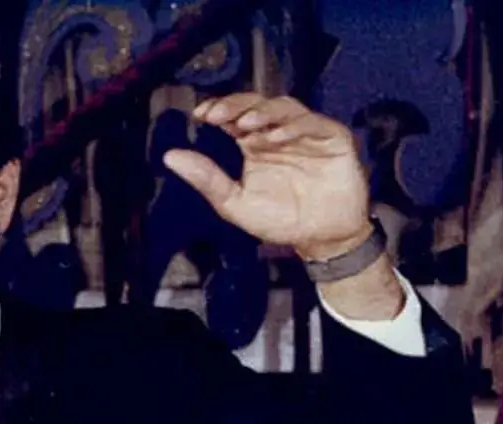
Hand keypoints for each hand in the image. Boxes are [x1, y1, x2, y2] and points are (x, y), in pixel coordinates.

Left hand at [163, 93, 371, 261]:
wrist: (321, 238)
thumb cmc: (279, 220)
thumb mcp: (235, 203)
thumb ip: (207, 179)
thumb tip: (170, 156)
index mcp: (254, 144)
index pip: (233, 117)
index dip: (219, 110)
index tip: (201, 114)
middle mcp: (278, 133)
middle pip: (257, 105)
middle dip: (236, 105)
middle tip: (218, 113)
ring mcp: (306, 133)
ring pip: (285, 108)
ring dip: (264, 113)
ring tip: (245, 124)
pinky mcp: (332, 138)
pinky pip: (314, 124)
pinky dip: (294, 127)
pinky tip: (275, 138)